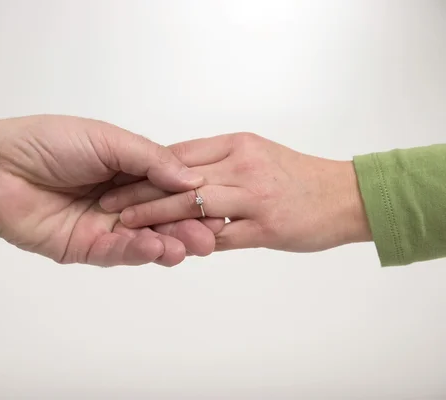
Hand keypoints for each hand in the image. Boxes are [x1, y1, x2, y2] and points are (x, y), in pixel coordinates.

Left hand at [0, 115, 223, 265]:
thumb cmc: (48, 144)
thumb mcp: (107, 140)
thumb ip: (150, 159)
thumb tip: (192, 179)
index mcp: (127, 171)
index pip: (167, 188)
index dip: (189, 197)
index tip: (216, 203)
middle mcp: (120, 201)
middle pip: (160, 218)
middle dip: (187, 226)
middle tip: (211, 234)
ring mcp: (103, 227)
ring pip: (144, 240)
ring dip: (170, 244)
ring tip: (193, 245)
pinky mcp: (85, 248)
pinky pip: (117, 253)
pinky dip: (138, 251)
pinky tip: (156, 246)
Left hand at [100, 133, 371, 252]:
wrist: (349, 196)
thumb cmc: (300, 176)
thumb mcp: (257, 155)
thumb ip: (218, 162)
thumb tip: (177, 173)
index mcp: (236, 145)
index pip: (180, 154)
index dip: (146, 167)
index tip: (117, 176)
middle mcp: (241, 166)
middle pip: (177, 178)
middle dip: (138, 191)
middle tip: (106, 204)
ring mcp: (254, 196)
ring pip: (191, 207)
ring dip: (154, 218)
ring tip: (124, 225)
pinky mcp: (265, 228)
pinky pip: (219, 237)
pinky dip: (190, 243)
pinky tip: (165, 249)